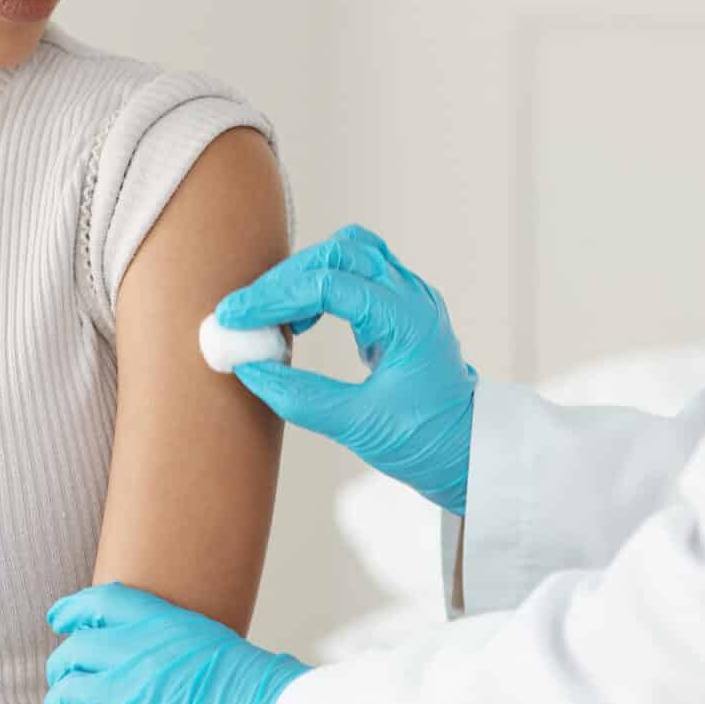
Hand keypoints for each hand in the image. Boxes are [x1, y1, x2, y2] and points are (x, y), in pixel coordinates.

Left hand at [33, 584, 310, 703]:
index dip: (73, 610)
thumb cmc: (262, 694)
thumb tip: (197, 657)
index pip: (101, 603)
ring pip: (65, 691)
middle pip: (75, 650)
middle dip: (64, 665)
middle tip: (65, 679)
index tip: (60, 618)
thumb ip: (190, 646)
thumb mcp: (222, 647)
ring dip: (58, 702)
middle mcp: (135, 652)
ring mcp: (123, 695)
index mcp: (164, 622)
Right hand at [216, 225, 478, 514]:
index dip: (276, 297)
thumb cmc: (425, 441)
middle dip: (286, 278)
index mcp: (409, 319)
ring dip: (304, 275)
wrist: (469, 452)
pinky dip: (321, 286)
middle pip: (340, 251)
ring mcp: (408, 297)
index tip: (235, 317)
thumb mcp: (359, 426)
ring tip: (273, 317)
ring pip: (349, 252)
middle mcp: (412, 296)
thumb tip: (248, 369)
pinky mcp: (399, 307)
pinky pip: (355, 273)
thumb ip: (301, 397)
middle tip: (244, 312)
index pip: (331, 284)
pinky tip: (302, 321)